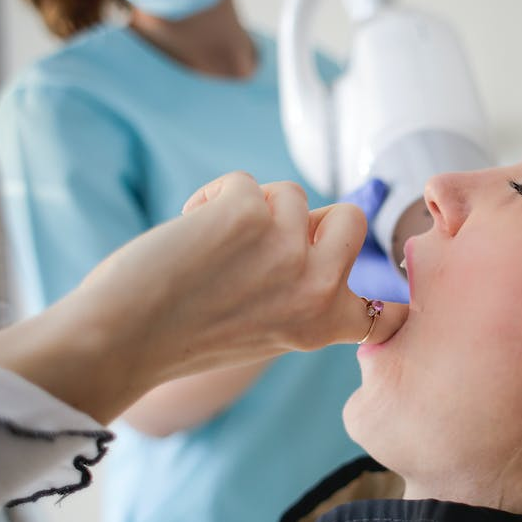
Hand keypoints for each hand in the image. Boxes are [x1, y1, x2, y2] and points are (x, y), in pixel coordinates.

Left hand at [0, 172, 406, 424]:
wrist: (118, 338)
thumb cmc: (180, 336)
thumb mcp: (265, 329)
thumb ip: (301, 290)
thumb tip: (314, 222)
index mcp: (324, 325)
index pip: (389, 310)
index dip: (395, 294)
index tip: (402, 300)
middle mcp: (319, 289)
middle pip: (351, 219)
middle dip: (308, 218)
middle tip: (259, 247)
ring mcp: (290, 250)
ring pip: (290, 194)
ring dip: (250, 208)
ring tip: (211, 249)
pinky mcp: (252, 214)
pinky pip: (245, 183)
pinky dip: (214, 198)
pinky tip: (190, 233)